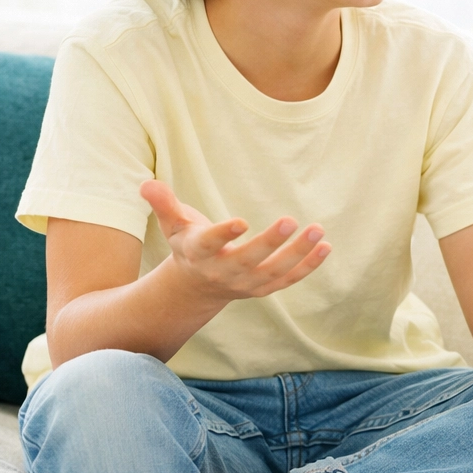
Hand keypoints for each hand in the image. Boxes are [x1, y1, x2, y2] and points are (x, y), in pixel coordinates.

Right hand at [142, 180, 330, 303]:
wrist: (197, 286)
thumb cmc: (188, 244)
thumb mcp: (173, 225)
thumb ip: (163, 204)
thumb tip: (147, 184)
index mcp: (200, 253)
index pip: (211, 244)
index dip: (224, 234)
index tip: (241, 221)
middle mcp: (224, 271)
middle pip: (249, 260)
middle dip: (270, 242)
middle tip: (290, 220)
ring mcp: (246, 283)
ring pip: (275, 271)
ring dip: (298, 253)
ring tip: (318, 230)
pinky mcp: (264, 288)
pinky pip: (289, 279)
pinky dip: (308, 266)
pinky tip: (326, 246)